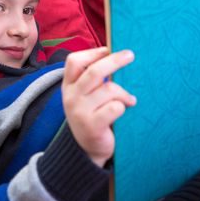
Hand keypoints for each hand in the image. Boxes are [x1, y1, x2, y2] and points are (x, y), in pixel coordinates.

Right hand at [62, 47, 135, 166]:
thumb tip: (115, 55)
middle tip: (130, 55)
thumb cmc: (91, 116)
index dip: (92, 53)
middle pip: (94, 72)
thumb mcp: (84, 96)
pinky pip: (115, 107)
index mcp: (68, 86)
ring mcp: (80, 112)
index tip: (108, 50)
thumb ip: (92, 79)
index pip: (74, 61)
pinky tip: (125, 110)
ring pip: (108, 90)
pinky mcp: (92, 126)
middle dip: (115, 61)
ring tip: (130, 99)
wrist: (86, 150)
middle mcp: (71, 97)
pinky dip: (123, 106)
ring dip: (123, 93)